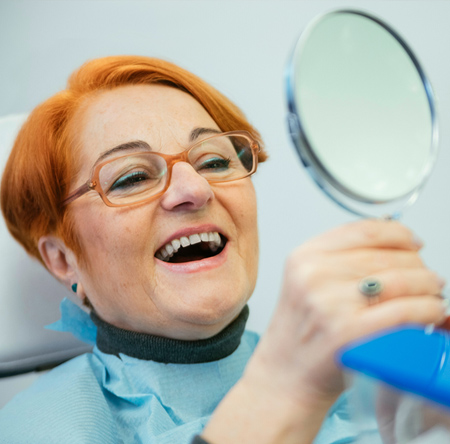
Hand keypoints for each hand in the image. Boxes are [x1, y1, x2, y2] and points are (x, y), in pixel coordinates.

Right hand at [248, 219, 444, 405]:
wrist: (285, 375)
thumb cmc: (301, 332)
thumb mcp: (306, 282)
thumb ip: (340, 259)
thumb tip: (395, 243)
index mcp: (304, 257)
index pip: (364, 230)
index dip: (399, 234)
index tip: (413, 243)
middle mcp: (313, 275)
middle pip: (388, 255)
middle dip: (419, 265)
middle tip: (427, 277)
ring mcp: (330, 304)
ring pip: (402, 280)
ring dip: (428, 286)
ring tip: (432, 293)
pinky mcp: (349, 333)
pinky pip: (405, 311)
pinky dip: (428, 309)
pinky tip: (430, 311)